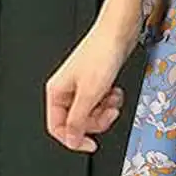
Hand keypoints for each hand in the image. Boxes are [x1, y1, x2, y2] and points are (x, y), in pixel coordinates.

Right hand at [44, 23, 131, 153]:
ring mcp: (83, 85)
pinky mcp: (98, 80)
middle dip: (96, 120)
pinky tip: (115, 90)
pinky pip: (102, 100)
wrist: (119, 31)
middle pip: (78, 121)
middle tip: (108, 113)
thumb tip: (71, 140)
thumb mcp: (90, 93)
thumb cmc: (102, 52)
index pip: (57, 127)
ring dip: (105, 109)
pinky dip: (110, 99)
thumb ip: (78, 120)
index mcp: (56, 92)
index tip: (91, 145)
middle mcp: (67, 89)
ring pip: (91, 111)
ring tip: (112, 98)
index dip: (74, 139)